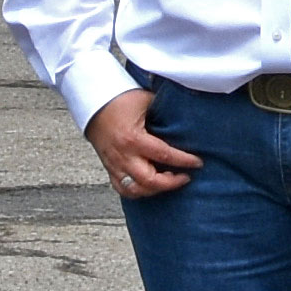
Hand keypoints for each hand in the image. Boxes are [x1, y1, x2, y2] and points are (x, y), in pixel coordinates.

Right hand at [85, 85, 199, 199]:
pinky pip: (123, 189)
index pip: (164, 155)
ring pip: (136, 190)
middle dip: (171, 183)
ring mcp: (114, 164)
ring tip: (169, 181)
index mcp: (133, 139)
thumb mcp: (145, 100)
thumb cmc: (119, 98)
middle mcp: (123, 155)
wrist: (92, 101)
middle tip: (185, 176)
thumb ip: (164, 110)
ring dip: (155, 190)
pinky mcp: (109, 167)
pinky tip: (150, 186)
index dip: (185, 161)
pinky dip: (138, 191)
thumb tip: (185, 114)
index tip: (198, 163)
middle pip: (150, 181)